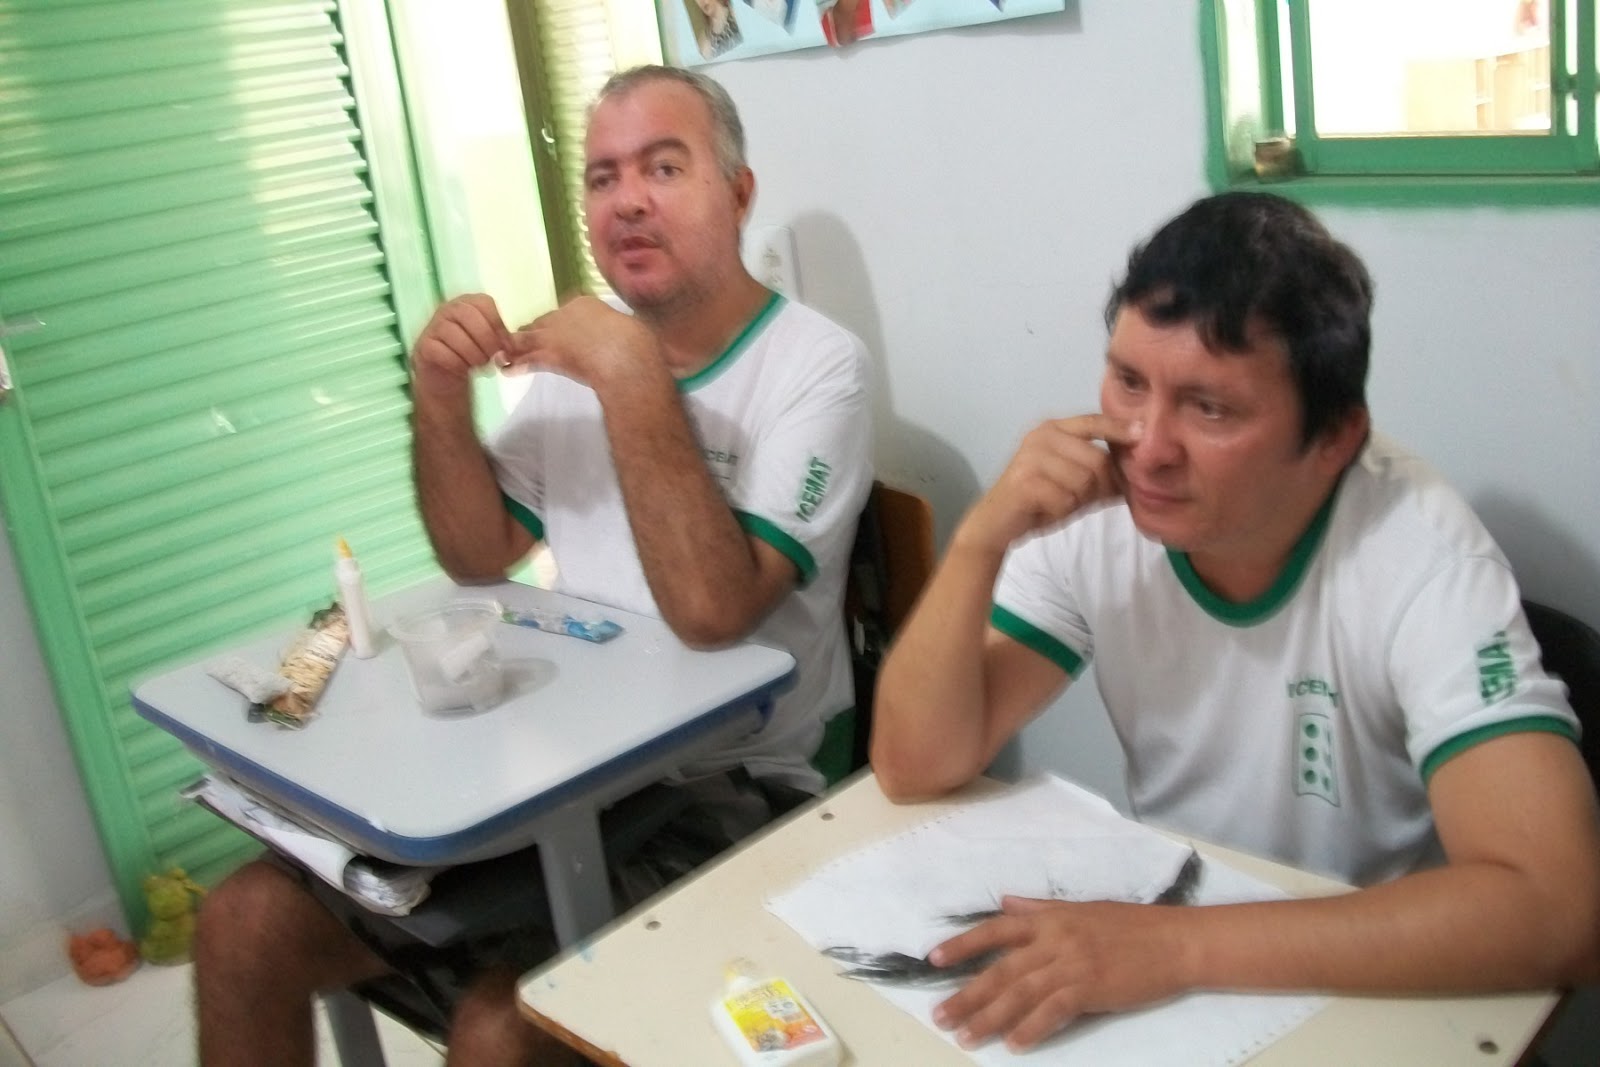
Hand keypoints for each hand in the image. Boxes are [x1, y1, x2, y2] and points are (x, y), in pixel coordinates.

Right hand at [410, 294, 514, 398]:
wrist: (448, 378)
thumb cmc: (472, 356)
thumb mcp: (491, 344)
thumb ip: (502, 339)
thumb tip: (514, 345)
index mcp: (467, 304)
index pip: (484, 303)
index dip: (498, 325)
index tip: (506, 346)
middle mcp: (448, 309)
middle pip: (468, 314)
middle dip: (486, 339)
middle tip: (494, 359)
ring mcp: (432, 326)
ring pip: (453, 333)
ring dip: (473, 354)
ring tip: (480, 366)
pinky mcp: (423, 346)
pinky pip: (441, 351)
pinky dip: (457, 364)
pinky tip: (463, 370)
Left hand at [503, 295, 658, 389]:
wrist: (626, 359)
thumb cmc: (637, 345)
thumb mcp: (630, 330)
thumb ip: (619, 332)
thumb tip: (627, 338)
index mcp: (586, 304)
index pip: (564, 312)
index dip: (559, 324)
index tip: (559, 333)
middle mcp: (565, 313)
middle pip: (542, 322)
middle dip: (534, 333)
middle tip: (524, 343)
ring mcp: (554, 333)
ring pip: (528, 338)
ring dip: (516, 347)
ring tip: (505, 355)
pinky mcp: (549, 355)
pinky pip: (527, 360)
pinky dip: (517, 365)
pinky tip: (508, 370)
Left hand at [929, 896, 1190, 1051]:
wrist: (1174, 941)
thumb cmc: (1131, 925)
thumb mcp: (1080, 909)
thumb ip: (1038, 909)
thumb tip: (1005, 902)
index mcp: (1048, 918)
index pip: (995, 930)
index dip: (962, 945)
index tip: (934, 959)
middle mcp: (1054, 939)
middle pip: (1000, 970)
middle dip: (967, 994)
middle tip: (941, 1015)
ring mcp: (1071, 964)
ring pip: (1020, 993)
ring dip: (989, 1017)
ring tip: (966, 1035)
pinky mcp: (1090, 988)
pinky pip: (1053, 1011)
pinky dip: (1031, 1028)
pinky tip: (1013, 1043)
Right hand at [955, 415, 1139, 556]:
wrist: (996, 522)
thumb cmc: (1039, 500)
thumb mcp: (1074, 483)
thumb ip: (1101, 473)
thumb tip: (1140, 472)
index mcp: (1052, 429)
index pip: (1093, 422)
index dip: (1119, 427)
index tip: (1142, 433)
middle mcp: (1041, 436)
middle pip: (1097, 459)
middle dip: (1099, 486)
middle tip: (1080, 499)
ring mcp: (1031, 456)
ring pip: (1084, 481)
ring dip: (1078, 500)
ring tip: (1059, 502)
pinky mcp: (1025, 481)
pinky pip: (1066, 498)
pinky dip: (1062, 510)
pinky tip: (1046, 509)